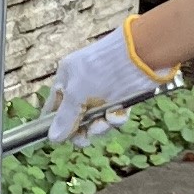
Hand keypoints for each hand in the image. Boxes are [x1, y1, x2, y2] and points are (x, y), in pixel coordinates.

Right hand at [46, 22, 165, 142]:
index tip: (62, 138)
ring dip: (100, 126)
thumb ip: (65, 117)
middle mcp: (83, 86)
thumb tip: (53, 138)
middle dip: (82, 129)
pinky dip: (115, 118)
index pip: (55, 106)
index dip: (56, 123)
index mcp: (66, 78)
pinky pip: (113, 116)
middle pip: (76, 118)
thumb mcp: (77, 94)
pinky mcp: (121, 98)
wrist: (140, 54)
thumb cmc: (102, 69)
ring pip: (96, 120)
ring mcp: (102, 93)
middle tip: (85, 139)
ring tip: (105, 122)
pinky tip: (118, 114)